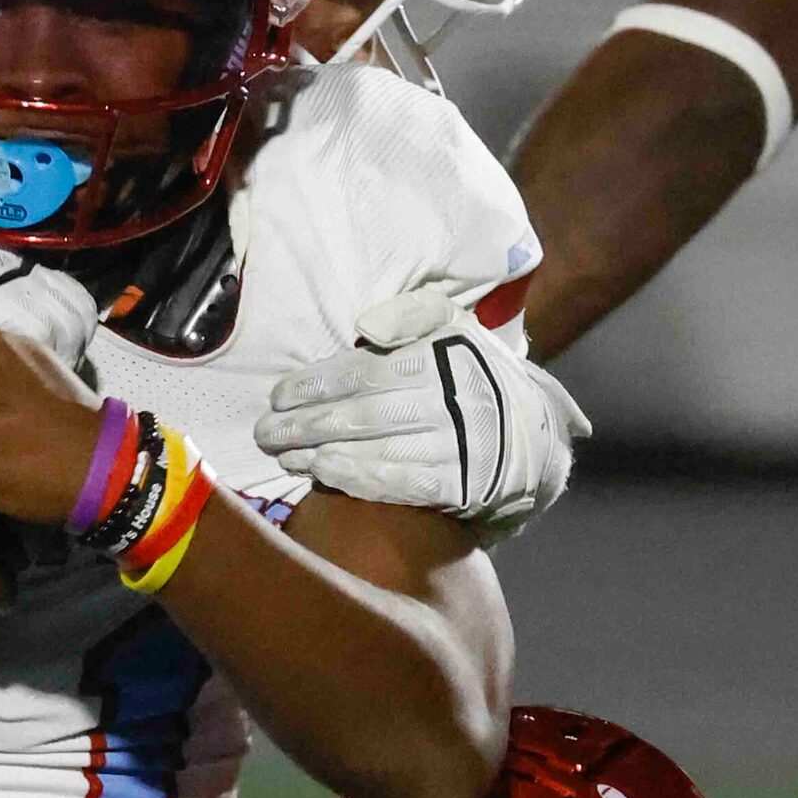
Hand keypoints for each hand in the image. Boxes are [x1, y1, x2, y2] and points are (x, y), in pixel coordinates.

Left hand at [255, 289, 589, 541]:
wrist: (533, 434)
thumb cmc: (473, 373)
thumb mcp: (454, 326)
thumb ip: (411, 314)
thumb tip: (368, 324)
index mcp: (441, 355)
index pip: (364, 370)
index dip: (315, 385)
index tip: (278, 396)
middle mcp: (450, 397)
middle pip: (363, 412)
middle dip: (305, 424)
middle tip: (264, 433)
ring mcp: (458, 444)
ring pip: (377, 448)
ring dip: (322, 454)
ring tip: (285, 457)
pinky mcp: (463, 483)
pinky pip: (403, 483)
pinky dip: (360, 479)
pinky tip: (326, 476)